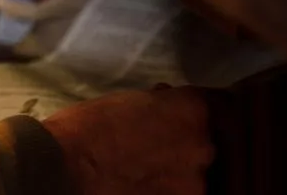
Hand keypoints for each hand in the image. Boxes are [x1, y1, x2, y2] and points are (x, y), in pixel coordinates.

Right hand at [43, 87, 213, 194]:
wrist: (65, 165)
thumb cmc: (88, 128)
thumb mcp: (128, 100)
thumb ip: (161, 103)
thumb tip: (168, 102)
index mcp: (194, 109)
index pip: (221, 105)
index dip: (200, 110)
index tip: (187, 115)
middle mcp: (203, 145)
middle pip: (208, 141)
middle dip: (187, 140)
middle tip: (157, 142)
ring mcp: (195, 183)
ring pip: (195, 173)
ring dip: (177, 169)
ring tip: (144, 167)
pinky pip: (181, 193)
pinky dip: (166, 188)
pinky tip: (142, 183)